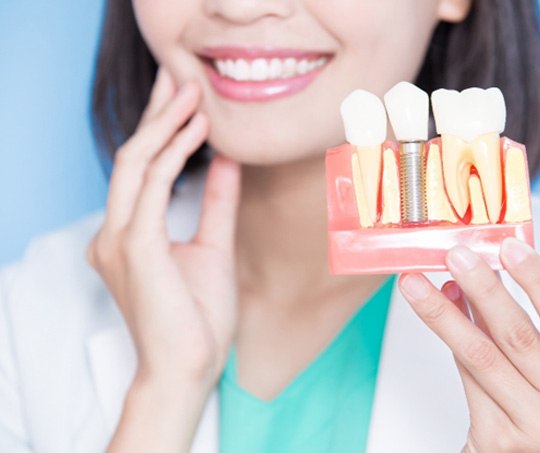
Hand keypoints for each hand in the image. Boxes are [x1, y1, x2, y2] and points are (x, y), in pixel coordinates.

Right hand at [87, 67, 240, 386]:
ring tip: (193, 93)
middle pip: (132, 156)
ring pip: (136, 162)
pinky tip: (198, 130)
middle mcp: (114, 232)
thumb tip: (226, 161)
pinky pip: (151, 185)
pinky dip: (173, 153)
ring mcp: (119, 238)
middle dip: (157, 113)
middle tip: (180, 77)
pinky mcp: (134, 246)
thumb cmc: (197, 316)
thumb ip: (216, 202)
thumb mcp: (212, 246)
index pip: (140, 168)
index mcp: (128, 234)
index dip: (160, 129)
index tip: (184, 99)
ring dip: (165, 124)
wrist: (189, 368)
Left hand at [399, 238, 539, 451]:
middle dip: (482, 289)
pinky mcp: (499, 440)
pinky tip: (437, 315)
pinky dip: (451, 343)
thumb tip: (474, 283)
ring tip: (417, 284)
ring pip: (481, 355)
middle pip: (517, 336)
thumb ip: (519, 330)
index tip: (510, 248)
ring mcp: (534, 427)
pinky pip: (468, 380)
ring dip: (444, 314)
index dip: (539, 282)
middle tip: (454, 256)